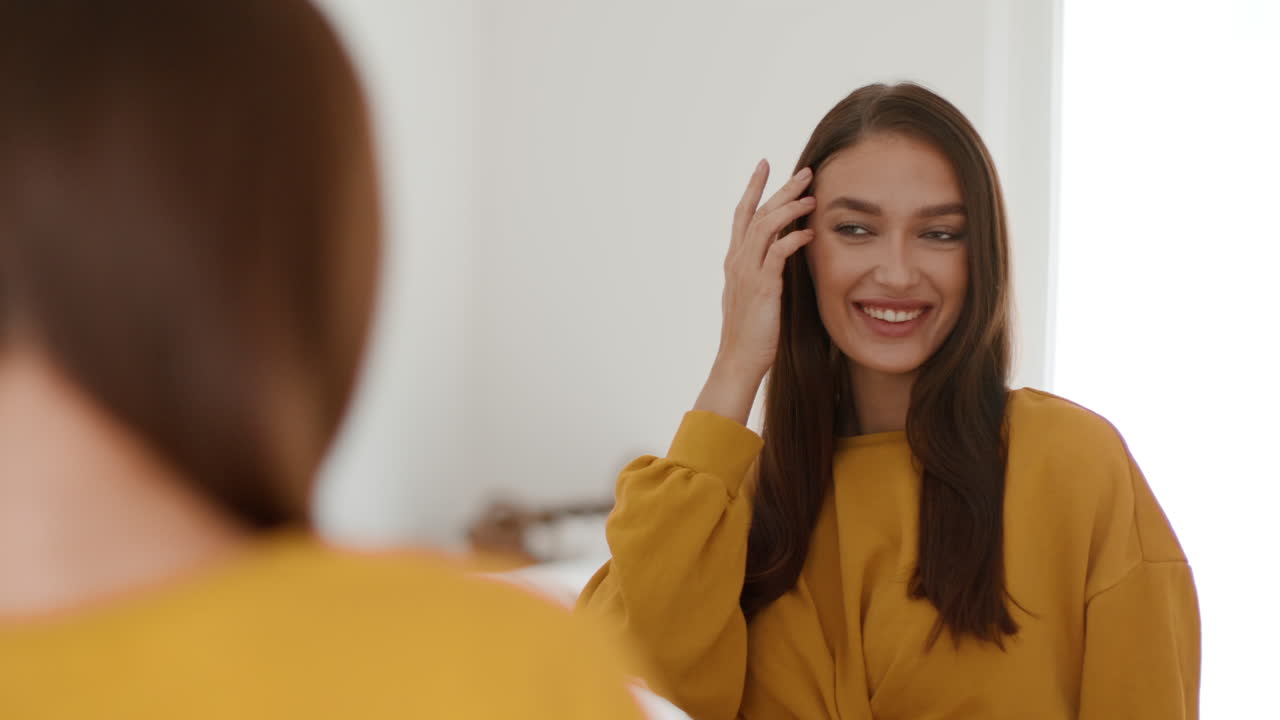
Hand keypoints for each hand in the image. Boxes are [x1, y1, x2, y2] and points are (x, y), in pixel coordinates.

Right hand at [694, 160, 814, 423]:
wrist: (738, 360)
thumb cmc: (750, 333)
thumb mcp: (753, 295)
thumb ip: (762, 272)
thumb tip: (778, 257)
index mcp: (735, 260)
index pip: (742, 214)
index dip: (754, 188)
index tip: (766, 165)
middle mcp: (738, 261)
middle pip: (757, 213)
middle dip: (779, 188)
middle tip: (802, 171)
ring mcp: (748, 272)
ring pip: (766, 226)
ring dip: (790, 208)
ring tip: (811, 195)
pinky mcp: (762, 286)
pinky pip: (778, 253)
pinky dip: (793, 239)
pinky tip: (809, 232)